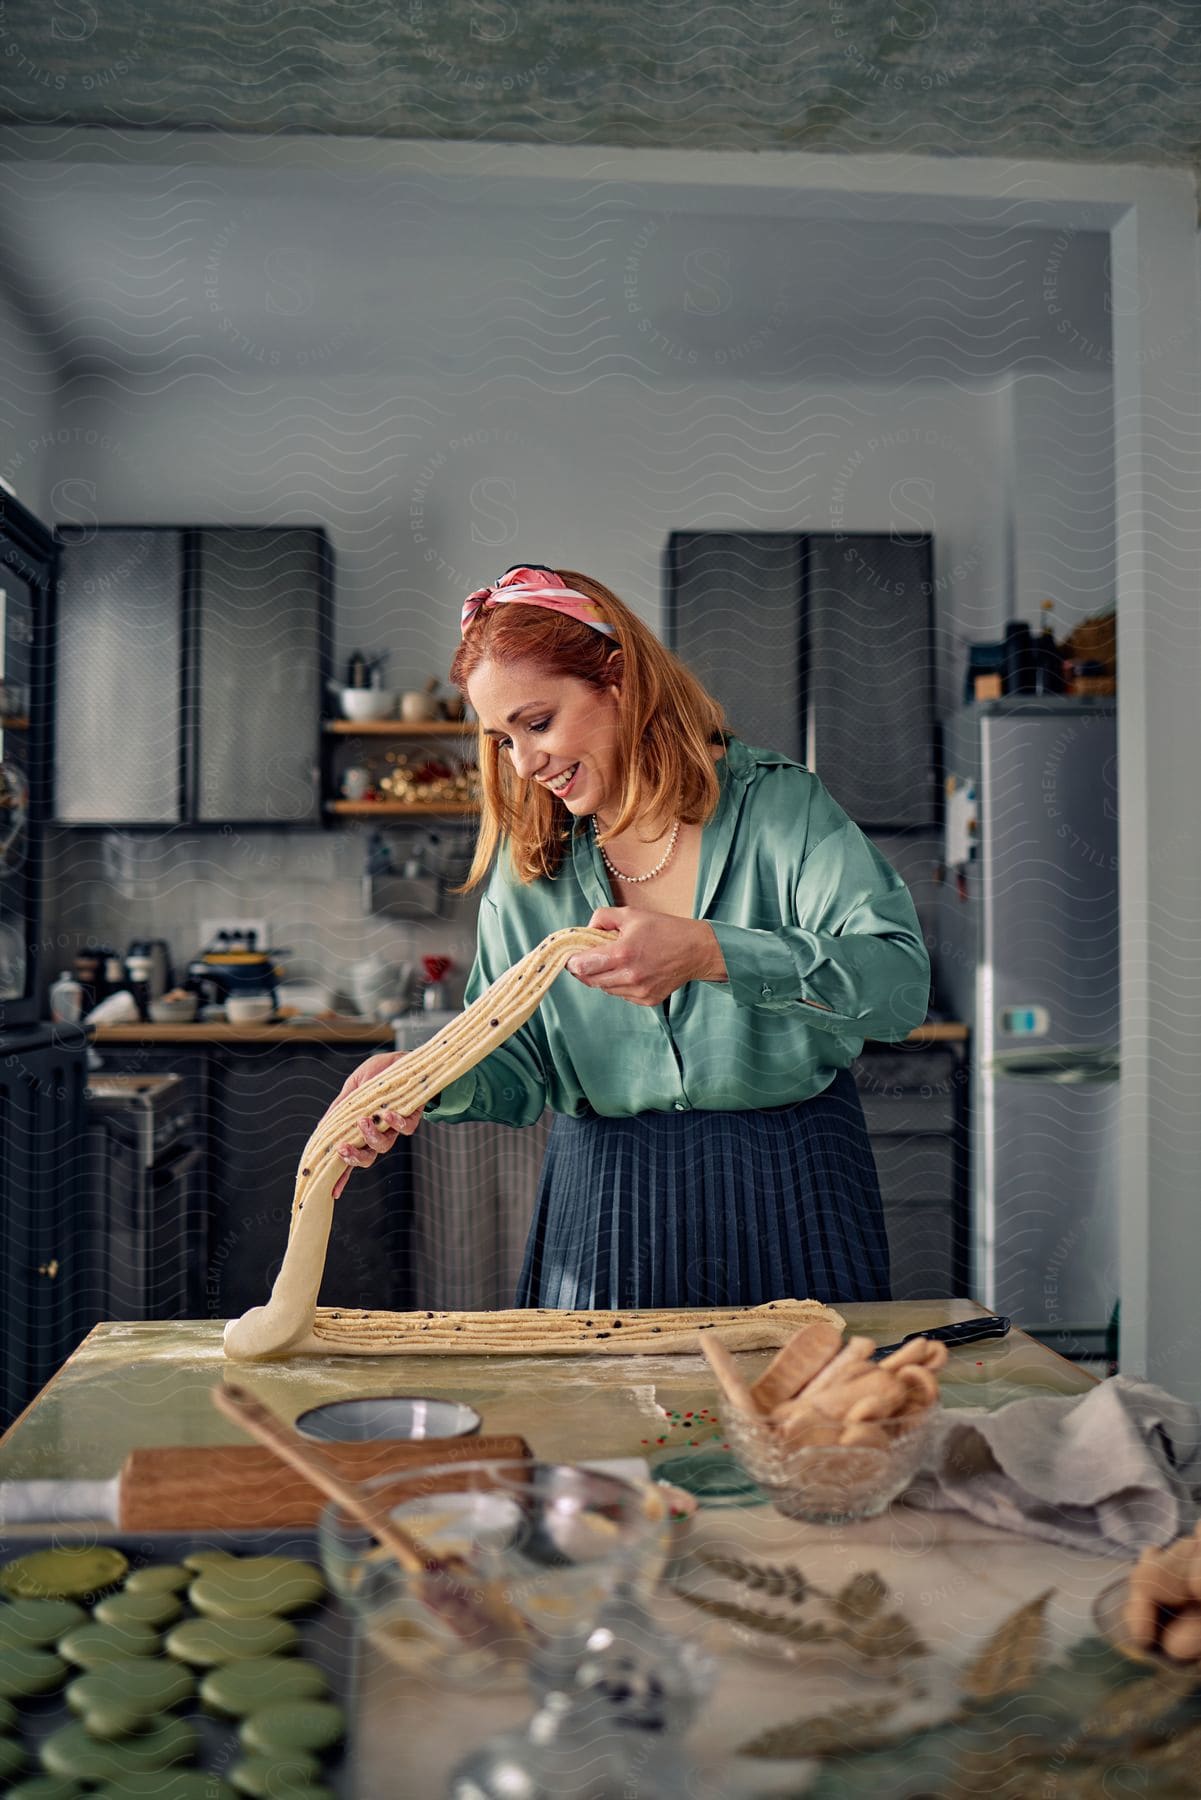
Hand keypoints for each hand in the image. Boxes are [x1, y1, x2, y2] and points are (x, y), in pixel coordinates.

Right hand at [323, 1051, 422, 1198]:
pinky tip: (387, 1114)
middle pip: (367, 1159)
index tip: (332, 1191)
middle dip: (354, 1158)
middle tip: (342, 1147)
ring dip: (370, 1136)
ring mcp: (394, 1128)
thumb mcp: (353, 1089)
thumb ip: (340, 1109)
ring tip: (363, 1120)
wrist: (402, 1058)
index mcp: (361, 1130)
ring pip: (384, 1146)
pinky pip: (405, 1129)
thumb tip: (321, 1130)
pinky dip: (396, 1123)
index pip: (350, 1156)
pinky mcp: (411, 1117)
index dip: (342, 1176)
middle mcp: (378, 1133)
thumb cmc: (377, 1075)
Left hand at [566, 906, 727, 1006]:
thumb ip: (603, 917)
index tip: (573, 956)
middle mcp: (629, 976)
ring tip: (611, 962)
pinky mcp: (647, 999)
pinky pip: (621, 994)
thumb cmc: (664, 929)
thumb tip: (586, 929)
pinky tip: (629, 971)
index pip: (583, 965)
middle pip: (590, 980)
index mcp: (623, 953)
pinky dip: (618, 984)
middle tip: (586, 959)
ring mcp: (639, 991)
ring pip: (605, 989)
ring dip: (601, 977)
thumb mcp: (631, 914)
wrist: (696, 950)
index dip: (573, 961)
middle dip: (583, 970)